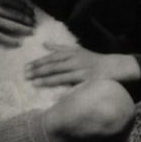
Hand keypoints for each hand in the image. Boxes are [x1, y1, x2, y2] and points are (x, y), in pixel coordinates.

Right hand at [0, 0, 35, 46]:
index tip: (33, 12)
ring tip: (31, 32)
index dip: (26, 8)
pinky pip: (0, 36)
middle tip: (35, 23)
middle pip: (16, 14)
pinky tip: (18, 43)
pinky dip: (10, 40)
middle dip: (27, 19)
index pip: (16, 3)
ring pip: (11, 25)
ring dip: (23, 28)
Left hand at [25, 44, 139, 86]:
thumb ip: (59, 48)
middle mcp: (76, 62)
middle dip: (39, 71)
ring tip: (34, 84)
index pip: (51, 58)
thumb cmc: (92, 59)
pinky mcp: (89, 82)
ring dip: (47, 81)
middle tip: (26, 75)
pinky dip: (65, 93)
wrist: (114, 67)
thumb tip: (44, 44)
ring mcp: (82, 72)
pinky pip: (74, 89)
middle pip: (54, 66)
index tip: (26, 67)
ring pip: (62, 77)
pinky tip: (54, 98)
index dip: (38, 62)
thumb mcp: (76, 50)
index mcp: (72, 54)